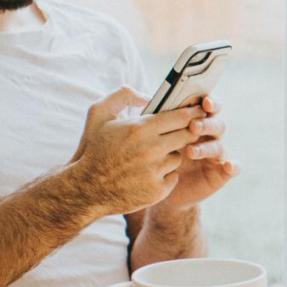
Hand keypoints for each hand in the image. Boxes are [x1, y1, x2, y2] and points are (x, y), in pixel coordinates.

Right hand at [70, 87, 207, 214]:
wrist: (86, 189)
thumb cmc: (95, 149)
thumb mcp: (99, 114)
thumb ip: (123, 96)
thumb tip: (148, 95)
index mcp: (140, 129)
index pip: (181, 117)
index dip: (193, 113)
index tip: (200, 111)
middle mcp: (151, 149)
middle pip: (187, 135)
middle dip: (188, 132)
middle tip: (184, 131)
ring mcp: (155, 171)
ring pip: (179, 156)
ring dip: (171, 155)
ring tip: (151, 157)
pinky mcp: (158, 190)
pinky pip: (174, 176)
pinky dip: (165, 175)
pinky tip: (148, 174)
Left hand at [155, 95, 239, 211]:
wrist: (154, 188)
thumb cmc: (151, 158)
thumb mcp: (150, 138)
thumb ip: (152, 119)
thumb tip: (145, 98)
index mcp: (194, 123)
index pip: (207, 108)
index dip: (209, 103)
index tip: (204, 101)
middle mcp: (208, 136)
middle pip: (216, 124)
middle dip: (206, 124)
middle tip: (194, 126)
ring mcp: (215, 155)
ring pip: (219, 146)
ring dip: (208, 147)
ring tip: (191, 151)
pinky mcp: (220, 173)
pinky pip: (233, 168)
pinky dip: (233, 166)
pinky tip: (228, 166)